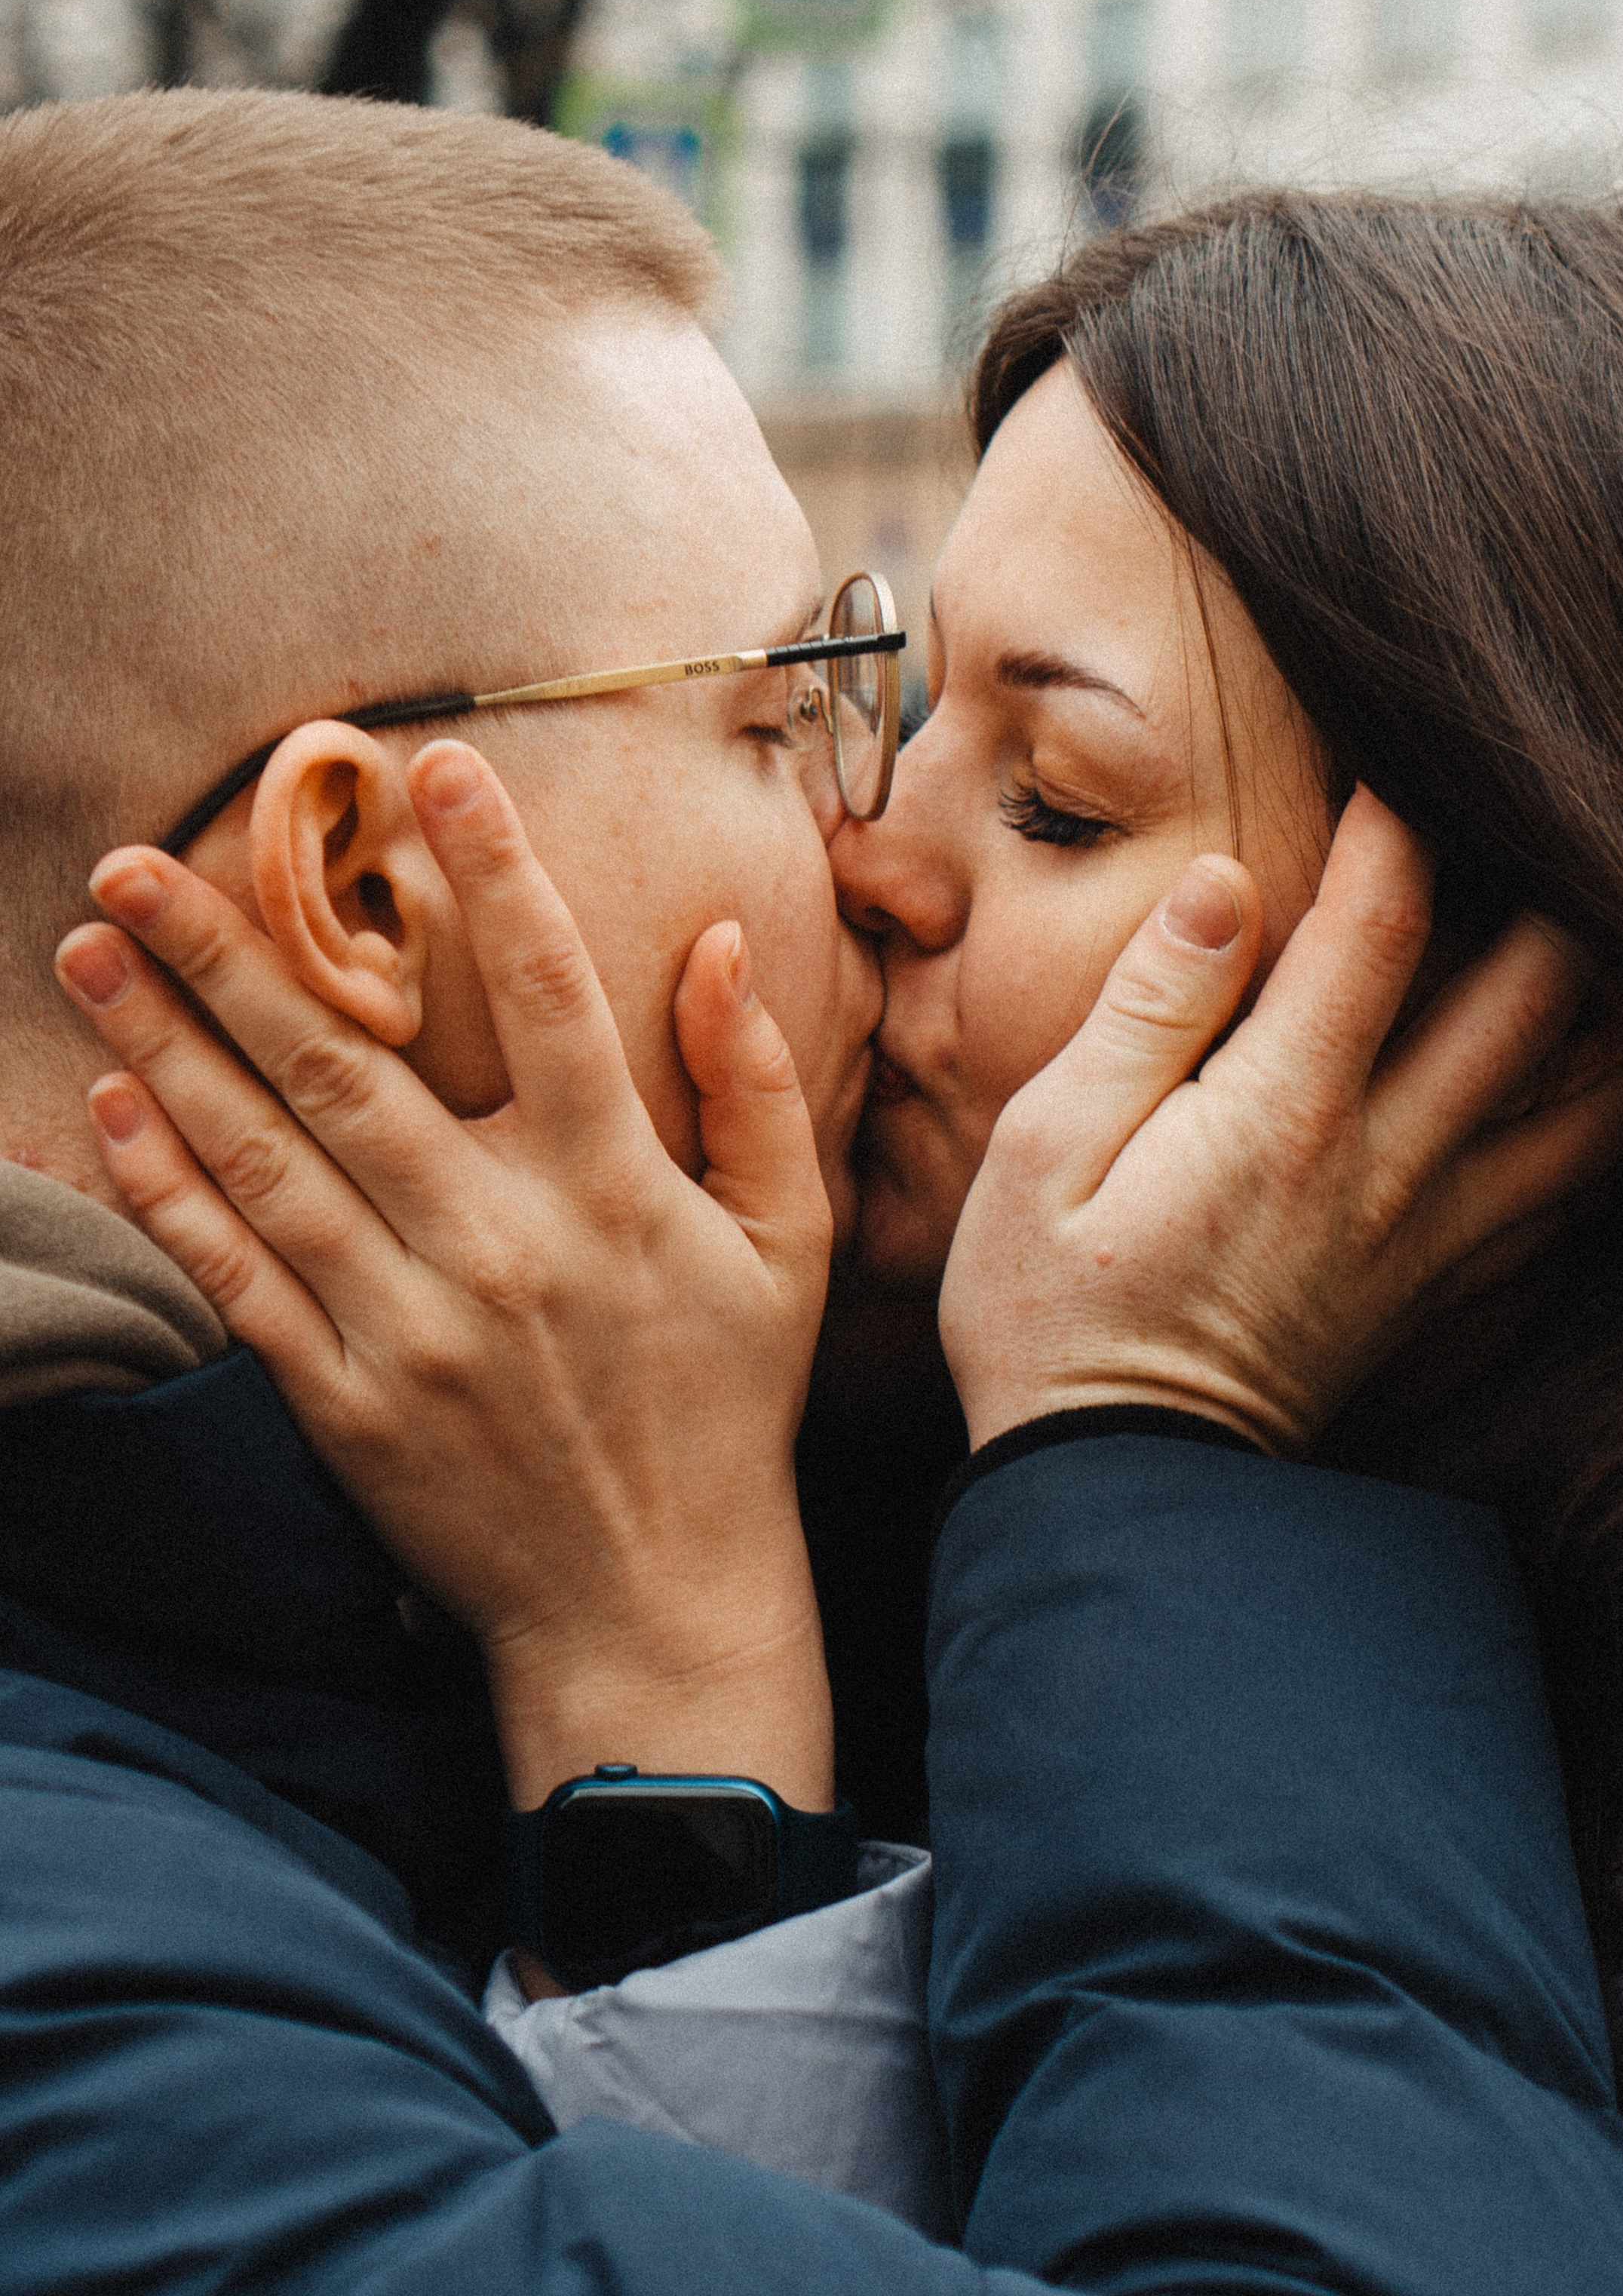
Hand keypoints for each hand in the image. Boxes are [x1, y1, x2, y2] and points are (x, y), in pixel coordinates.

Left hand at [55, 740, 836, 1813]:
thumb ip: (756, 1086)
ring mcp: (408, 1325)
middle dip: (230, 950)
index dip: (494, 870)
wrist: (651, 1606)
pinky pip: (237, 1278)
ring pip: (265, 1156)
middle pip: (346, 1064)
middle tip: (137, 857)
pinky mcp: (341, 1402)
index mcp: (614, 1189)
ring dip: (164, 1045)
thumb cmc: (724, 1406)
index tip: (431, 764)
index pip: (551, 992)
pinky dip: (171, 1191)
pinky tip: (115, 1108)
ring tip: (90, 950)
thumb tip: (718, 943)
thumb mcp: (785, 1242)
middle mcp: (500, 1243)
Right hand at [939, 787, 1622, 1455]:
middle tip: (1554, 823)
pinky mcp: (1440, 1297)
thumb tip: (1229, 890)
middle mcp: (1385, 1168)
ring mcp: (1430, 1240)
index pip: (1382, 926)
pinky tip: (1606, 1093)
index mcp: (1283, 1114)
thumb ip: (1147, 1011)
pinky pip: (1568, 1205)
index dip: (1402, 822)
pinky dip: (1608, 1136)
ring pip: (1591, 1110)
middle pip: (1536, 1002)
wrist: (1113, 1496)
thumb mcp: (1048, 1147)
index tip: (1395, 754)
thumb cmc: (1051, 1311)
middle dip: (1560, 895)